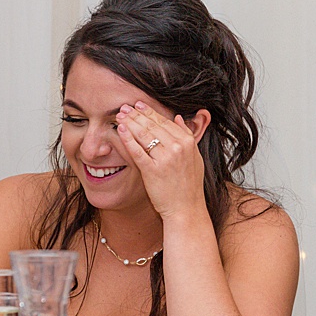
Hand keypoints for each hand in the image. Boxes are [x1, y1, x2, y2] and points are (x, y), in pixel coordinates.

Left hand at [112, 94, 206, 220]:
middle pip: (153, 125)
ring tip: (120, 115)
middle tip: (124, 106)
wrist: (186, 209)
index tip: (139, 105)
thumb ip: (187, 135)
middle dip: (136, 114)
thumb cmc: (190, 186)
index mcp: (187, 142)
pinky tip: (120, 130)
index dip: (150, 112)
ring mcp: (164, 159)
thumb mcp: (195, 157)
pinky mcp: (152, 171)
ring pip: (144, 135)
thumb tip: (178, 117)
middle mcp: (177, 148)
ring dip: (130, 122)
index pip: (165, 121)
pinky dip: (127, 139)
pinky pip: (137, 151)